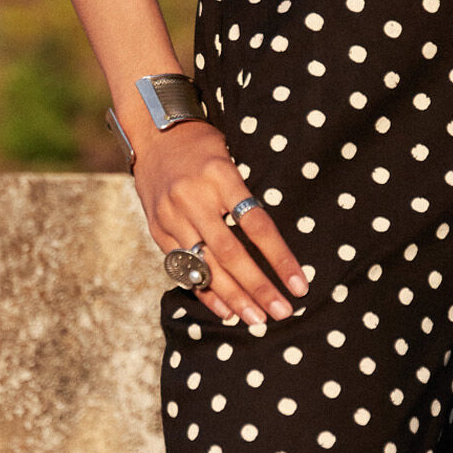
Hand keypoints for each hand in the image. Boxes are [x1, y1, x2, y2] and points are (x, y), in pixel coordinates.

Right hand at [134, 121, 308, 328]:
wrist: (153, 132)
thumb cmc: (204, 146)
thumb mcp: (231, 156)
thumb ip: (246, 195)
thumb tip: (278, 243)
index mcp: (220, 175)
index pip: (256, 224)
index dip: (279, 257)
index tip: (299, 283)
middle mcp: (193, 198)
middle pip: (231, 253)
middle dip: (259, 287)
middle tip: (282, 312)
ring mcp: (171, 216)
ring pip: (206, 266)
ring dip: (234, 297)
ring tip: (258, 320)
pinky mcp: (157, 229)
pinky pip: (183, 268)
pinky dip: (205, 292)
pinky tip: (226, 311)